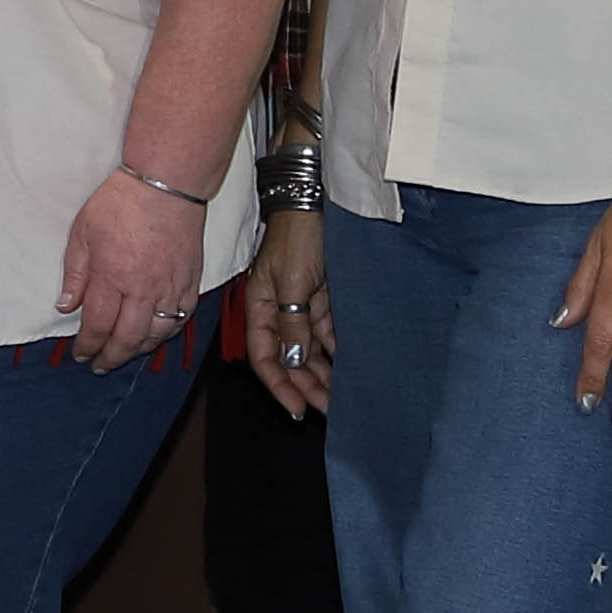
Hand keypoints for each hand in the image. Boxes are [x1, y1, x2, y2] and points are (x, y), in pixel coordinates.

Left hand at [57, 166, 206, 372]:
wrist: (166, 184)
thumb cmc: (121, 203)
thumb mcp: (82, 234)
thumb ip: (75, 275)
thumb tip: (66, 306)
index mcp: (112, 277)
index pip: (98, 325)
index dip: (88, 346)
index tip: (81, 355)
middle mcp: (143, 288)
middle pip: (128, 338)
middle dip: (111, 357)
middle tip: (100, 365)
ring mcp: (170, 287)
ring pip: (157, 334)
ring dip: (138, 350)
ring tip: (124, 354)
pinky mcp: (191, 281)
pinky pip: (182, 319)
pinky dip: (167, 333)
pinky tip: (155, 336)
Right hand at [246, 204, 335, 421]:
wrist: (316, 203)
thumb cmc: (297, 237)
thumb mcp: (292, 282)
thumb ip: (293, 324)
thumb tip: (293, 361)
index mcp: (260, 307)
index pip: (264, 357)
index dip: (279, 385)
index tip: (297, 409)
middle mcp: (278, 311)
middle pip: (288, 358)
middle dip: (305, 385)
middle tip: (328, 409)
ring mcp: (301, 305)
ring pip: (310, 349)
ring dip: (323, 373)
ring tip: (342, 396)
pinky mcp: (322, 298)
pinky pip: (328, 333)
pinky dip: (336, 351)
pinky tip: (351, 368)